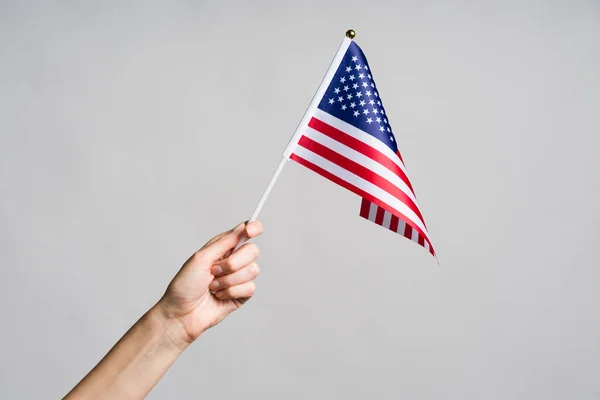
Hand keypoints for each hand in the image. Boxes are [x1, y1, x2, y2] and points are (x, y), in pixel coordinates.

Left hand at [158, 221, 262, 344]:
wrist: (181, 314)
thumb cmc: (185, 285)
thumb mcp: (201, 258)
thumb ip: (224, 242)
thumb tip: (243, 226)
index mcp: (223, 247)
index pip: (246, 232)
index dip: (254, 228)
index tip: (251, 231)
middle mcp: (233, 260)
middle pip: (252, 251)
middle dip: (233, 263)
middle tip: (214, 271)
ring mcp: (238, 278)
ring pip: (252, 270)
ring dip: (228, 281)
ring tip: (213, 286)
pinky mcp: (241, 294)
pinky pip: (250, 288)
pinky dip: (231, 292)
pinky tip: (219, 296)